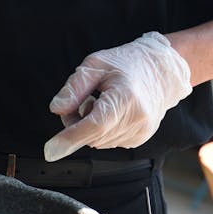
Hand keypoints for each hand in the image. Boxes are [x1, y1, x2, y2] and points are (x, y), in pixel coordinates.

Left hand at [43, 32, 192, 160]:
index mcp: (126, 96)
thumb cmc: (129, 63)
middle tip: (81, 102)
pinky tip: (111, 112)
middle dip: (76, 125)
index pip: (95, 125)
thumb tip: (56, 108)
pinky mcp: (141, 138)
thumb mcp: (96, 64)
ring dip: (89, 129)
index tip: (50, 150)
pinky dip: (103, 131)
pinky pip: (109, 142)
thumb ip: (74, 87)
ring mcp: (141, 130)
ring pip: (99, 142)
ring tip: (99, 103)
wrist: (162, 70)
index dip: (70, 138)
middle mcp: (137, 118)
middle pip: (93, 136)